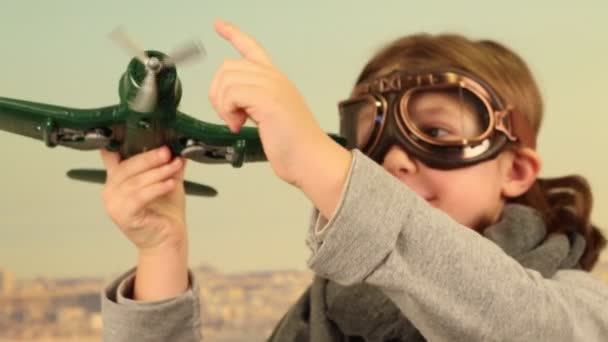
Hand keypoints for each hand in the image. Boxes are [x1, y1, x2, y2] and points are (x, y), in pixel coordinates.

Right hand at [100, 146, 186, 252]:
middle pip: (127, 167)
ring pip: (135, 182)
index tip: (135, 129)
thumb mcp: (169, 181)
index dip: (117, 142)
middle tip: (167, 152)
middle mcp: (110, 190)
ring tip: (174, 166)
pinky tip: (170, 183)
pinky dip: (156, 188)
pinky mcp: (123, 216)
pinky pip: (139, 197)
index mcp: (117, 179)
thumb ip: (170, 165)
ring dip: (157, 172)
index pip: (110, 155)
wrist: (167, 240)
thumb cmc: (165, 212)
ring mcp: (114, 204)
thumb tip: (180, 146)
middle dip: (150, 158)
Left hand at [209, 19, 330, 187]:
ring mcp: (272, 86)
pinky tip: (239, 125)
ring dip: (223, 105)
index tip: (218, 25)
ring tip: (237, 122)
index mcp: (276, 80)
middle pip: (228, 67)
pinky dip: (228, 111)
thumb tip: (230, 102)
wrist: (311, 160)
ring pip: (226, 79)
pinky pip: (231, 93)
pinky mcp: (267, 99)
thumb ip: (253, 102)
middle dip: (219, 93)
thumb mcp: (271, 116)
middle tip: (230, 116)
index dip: (233, 34)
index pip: (252, 48)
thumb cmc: (294, 146)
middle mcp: (274, 78)